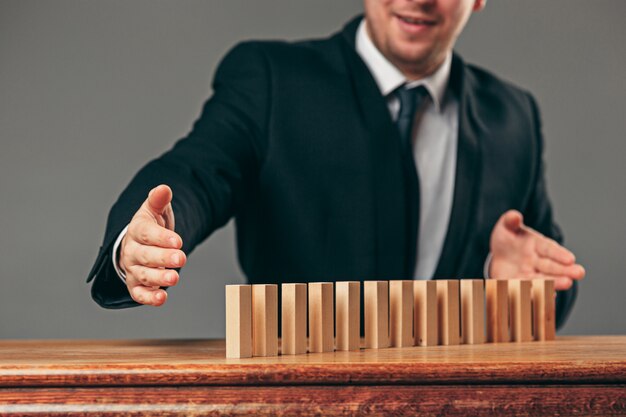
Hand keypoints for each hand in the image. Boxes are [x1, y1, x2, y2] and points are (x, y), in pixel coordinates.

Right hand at [119, 184, 185, 305]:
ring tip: (174, 279)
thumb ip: (159, 201)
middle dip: (163, 259)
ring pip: (143, 275)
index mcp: (137, 231)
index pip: (146, 234)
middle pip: (145, 256)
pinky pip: (139, 294)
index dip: (161, 237)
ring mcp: (133, 269)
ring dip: (158, 279)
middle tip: (181, 259)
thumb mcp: (155, 210)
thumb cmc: (150, 227)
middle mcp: (132, 251)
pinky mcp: (135, 285)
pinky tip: (162, 299)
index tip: (177, 240)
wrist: (138, 244)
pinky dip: (149, 298)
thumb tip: (164, 189)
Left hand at [489, 210, 584, 290]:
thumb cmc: (507, 239)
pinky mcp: (519, 285)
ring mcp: (529, 274)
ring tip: (567, 283)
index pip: (549, 249)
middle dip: (564, 269)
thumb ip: (510, 221)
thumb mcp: (506, 227)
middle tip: (579, 273)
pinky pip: (528, 290)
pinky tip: (548, 297)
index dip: (559, 253)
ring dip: (555, 281)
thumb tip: (514, 215)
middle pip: (551, 266)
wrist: (498, 256)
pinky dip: (537, 293)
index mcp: (537, 244)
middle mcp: (537, 261)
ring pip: (543, 279)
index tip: (570, 258)